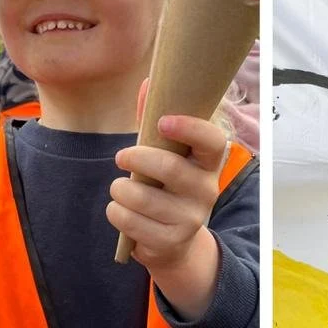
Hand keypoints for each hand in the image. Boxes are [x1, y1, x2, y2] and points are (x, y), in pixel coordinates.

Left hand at [109, 84, 227, 315]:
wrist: (173, 243)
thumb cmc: (164, 187)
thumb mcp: (164, 155)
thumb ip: (153, 121)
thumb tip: (147, 83)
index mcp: (208, 163)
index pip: (211, 142)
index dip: (189, 128)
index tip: (162, 121)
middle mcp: (206, 190)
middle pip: (168, 168)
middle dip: (135, 158)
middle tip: (120, 156)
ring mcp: (190, 219)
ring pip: (141, 196)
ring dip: (120, 189)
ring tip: (120, 189)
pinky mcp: (169, 241)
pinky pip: (130, 221)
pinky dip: (116, 212)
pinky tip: (120, 209)